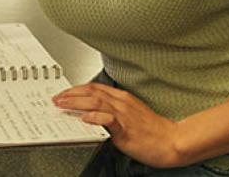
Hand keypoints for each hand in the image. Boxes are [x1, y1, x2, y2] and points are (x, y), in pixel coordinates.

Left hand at [53, 83, 183, 167]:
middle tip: (56, 98)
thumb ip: (113, 112)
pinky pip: (109, 120)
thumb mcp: (132, 115)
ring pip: (96, 102)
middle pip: (92, 92)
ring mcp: (124, 115)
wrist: (172, 141)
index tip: (64, 93)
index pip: (95, 87)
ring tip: (63, 104)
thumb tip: (94, 113)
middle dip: (71, 94)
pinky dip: (95, 117)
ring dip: (77, 102)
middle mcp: (122, 103)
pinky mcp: (127, 129)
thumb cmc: (153, 131)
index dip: (77, 89)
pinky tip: (85, 117)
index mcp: (123, 98)